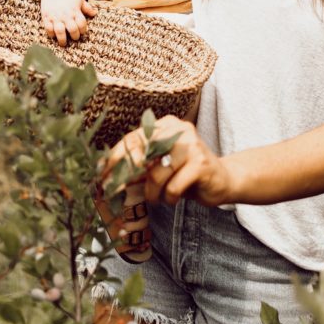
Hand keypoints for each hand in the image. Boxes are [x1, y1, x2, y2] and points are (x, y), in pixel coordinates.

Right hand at [40, 0, 96, 46]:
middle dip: (75, 36)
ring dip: (62, 39)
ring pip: (60, 31)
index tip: (81, 32)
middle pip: (73, 29)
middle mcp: (66, 15)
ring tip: (63, 43)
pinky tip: (53, 36)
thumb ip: (87, 8)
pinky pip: (48, 29)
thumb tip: (95, 13)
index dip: (83, 30)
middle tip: (74, 38)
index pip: (82, 24)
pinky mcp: (47, 17)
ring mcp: (56, 17)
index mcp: (75, 11)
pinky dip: (51, 34)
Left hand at [101, 115, 234, 207]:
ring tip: (156, 198)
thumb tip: (106, 172)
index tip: (101, 174)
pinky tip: (172, 198)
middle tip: (118, 192)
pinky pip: (173, 187)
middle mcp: (179, 129)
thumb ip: (140, 162)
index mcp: (166, 124)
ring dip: (152, 193)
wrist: (222, 180)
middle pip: (142, 152)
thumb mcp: (160, 163)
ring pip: (156, 173)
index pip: (133, 137)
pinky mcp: (201, 163)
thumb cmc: (185, 172)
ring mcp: (192, 145)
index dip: (115, 157)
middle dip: (128, 175)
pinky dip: (168, 198)